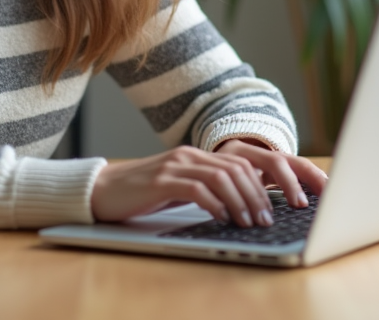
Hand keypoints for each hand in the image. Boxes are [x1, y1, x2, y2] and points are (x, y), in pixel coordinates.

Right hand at [90, 143, 327, 227]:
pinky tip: (222, 219)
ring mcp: (175, 166)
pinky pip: (196, 189)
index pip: (240, 163)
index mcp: (196, 156)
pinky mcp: (161, 181)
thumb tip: (240, 207)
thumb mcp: (179, 188)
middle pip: (236, 168)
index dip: (263, 184)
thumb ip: (205, 190)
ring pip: (221, 177)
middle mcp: (189, 156)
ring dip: (240, 201)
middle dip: (257, 195)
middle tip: (266, 219)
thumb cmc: (143, 193)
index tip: (275, 207)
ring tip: (249, 222)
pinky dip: (214, 204)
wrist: (103, 190)